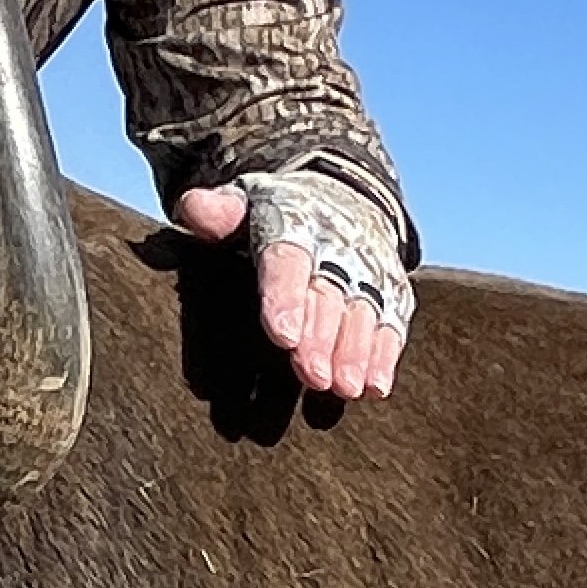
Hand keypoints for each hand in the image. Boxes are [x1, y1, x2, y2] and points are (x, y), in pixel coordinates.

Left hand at [173, 180, 408, 400]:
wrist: (340, 199)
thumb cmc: (277, 216)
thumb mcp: (246, 204)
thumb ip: (220, 212)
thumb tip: (193, 210)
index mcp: (296, 222)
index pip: (289, 260)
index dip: (286, 297)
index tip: (281, 336)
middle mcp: (338, 245)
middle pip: (329, 293)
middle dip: (322, 336)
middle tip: (313, 376)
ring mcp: (369, 269)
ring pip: (364, 311)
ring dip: (356, 352)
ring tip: (345, 388)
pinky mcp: (393, 291)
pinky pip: (392, 323)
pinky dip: (385, 355)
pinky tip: (375, 388)